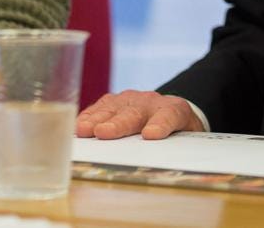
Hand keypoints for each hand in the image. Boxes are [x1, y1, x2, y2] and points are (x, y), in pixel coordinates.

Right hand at [75, 90, 201, 139]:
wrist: (170, 109)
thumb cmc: (176, 130)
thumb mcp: (185, 139)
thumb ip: (175, 147)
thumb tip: (160, 163)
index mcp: (175, 111)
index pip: (169, 116)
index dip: (160, 124)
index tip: (151, 134)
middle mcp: (152, 102)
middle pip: (135, 113)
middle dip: (119, 123)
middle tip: (104, 132)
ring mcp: (132, 98)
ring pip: (114, 108)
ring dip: (98, 119)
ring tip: (85, 130)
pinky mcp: (115, 100)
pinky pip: (101, 107)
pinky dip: (89, 117)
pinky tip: (79, 126)